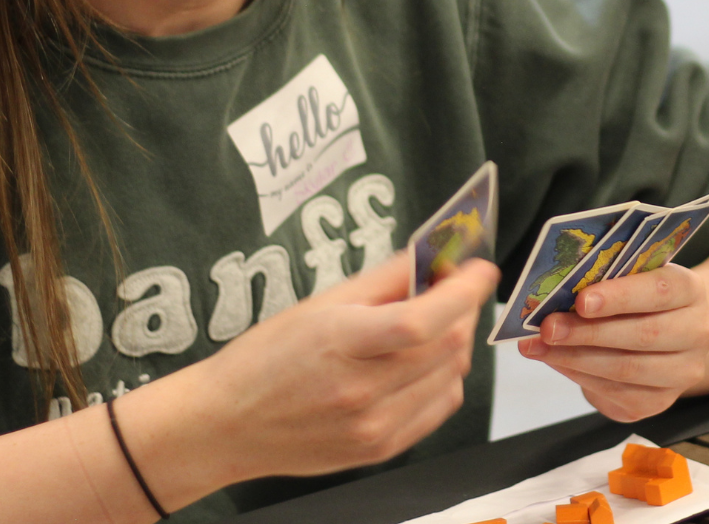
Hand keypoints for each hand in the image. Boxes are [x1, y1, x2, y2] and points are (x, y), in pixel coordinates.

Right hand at [122, 254, 497, 503]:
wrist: (228, 424)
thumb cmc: (264, 360)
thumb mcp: (319, 303)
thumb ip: (384, 280)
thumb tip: (433, 258)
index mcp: (341, 345)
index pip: (423, 320)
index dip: (464, 291)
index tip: (480, 270)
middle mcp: (361, 392)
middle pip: (447, 345)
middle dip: (462, 309)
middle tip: (451, 289)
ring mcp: (374, 427)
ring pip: (452, 375)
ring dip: (454, 343)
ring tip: (427, 327)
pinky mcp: (382, 449)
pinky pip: (440, 406)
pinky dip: (443, 378)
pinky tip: (418, 364)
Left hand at [516, 264, 708, 421]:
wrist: (664, 334)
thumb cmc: (639, 299)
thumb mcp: (631, 279)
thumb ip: (605, 283)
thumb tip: (556, 295)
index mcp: (691, 291)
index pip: (660, 291)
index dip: (619, 297)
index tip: (581, 300)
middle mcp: (698, 332)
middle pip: (643, 335)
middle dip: (589, 332)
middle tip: (548, 327)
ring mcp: (683, 372)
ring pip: (627, 369)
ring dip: (576, 358)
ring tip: (540, 347)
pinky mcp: (660, 402)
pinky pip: (616, 394)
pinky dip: (580, 377)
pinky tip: (556, 362)